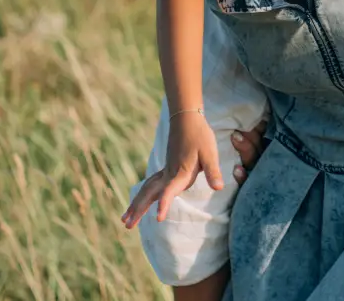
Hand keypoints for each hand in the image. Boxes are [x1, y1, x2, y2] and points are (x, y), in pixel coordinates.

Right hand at [121, 118, 268, 228]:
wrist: (186, 118)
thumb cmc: (200, 135)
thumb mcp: (210, 153)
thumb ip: (213, 171)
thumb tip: (219, 187)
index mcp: (180, 172)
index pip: (169, 191)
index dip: (165, 204)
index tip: (158, 218)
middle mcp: (170, 174)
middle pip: (150, 193)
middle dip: (138, 209)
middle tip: (126, 225)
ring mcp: (166, 171)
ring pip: (147, 189)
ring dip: (136, 204)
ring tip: (124, 219)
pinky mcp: (166, 168)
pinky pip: (150, 184)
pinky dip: (142, 194)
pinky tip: (139, 200)